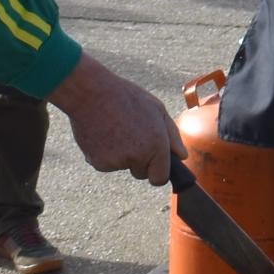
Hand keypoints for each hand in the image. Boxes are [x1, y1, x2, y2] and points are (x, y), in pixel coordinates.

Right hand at [47, 53, 183, 185]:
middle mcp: (138, 157)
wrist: (91, 94)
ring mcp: (116, 162)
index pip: (159, 179)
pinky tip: (103, 134)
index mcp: (156, 145)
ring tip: (116, 129)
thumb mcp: (157, 109)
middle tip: (132, 136)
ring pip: (122, 167)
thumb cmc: (127, 98)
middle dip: (139, 161)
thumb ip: (172, 136)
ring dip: (121, 155)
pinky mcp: (97, 163)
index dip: (157, 171)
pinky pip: (105, 164)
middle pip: (141, 174)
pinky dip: (105, 154)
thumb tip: (181, 156)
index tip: (153, 163)